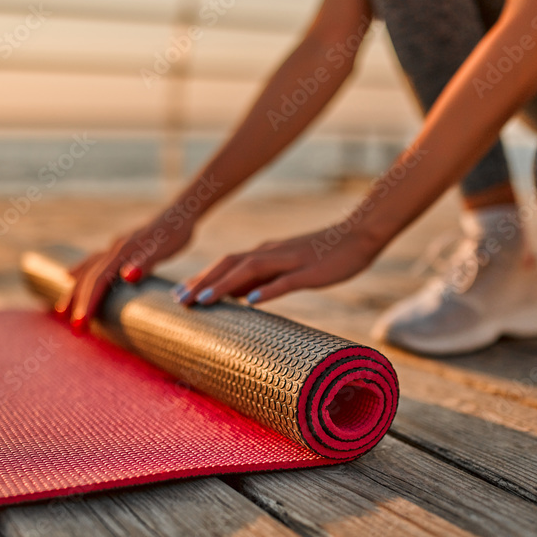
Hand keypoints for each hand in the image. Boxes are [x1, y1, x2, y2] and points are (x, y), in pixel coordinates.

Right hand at [58, 212, 193, 327]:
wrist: (181, 212)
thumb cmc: (176, 232)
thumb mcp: (166, 247)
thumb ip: (147, 261)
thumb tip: (128, 276)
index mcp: (123, 251)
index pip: (99, 281)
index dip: (88, 304)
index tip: (80, 326)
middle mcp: (114, 248)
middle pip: (89, 277)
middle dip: (78, 303)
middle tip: (74, 330)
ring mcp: (115, 247)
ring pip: (88, 270)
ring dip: (75, 290)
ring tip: (60, 310)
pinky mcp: (120, 247)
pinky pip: (94, 262)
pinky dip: (81, 271)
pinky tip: (71, 275)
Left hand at [176, 223, 381, 306]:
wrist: (359, 235)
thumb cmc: (324, 255)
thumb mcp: (287, 267)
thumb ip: (264, 279)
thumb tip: (239, 296)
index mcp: (265, 253)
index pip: (225, 265)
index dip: (200, 278)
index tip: (177, 295)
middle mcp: (272, 253)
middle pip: (230, 265)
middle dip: (202, 282)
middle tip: (178, 300)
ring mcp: (291, 261)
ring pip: (251, 270)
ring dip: (224, 285)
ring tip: (203, 300)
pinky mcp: (311, 271)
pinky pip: (287, 281)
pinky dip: (268, 289)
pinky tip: (253, 300)